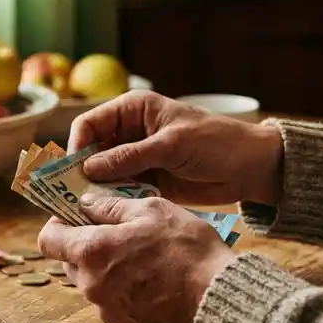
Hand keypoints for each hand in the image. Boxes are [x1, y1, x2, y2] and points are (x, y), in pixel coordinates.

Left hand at [37, 194, 236, 322]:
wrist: (218, 300)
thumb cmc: (187, 249)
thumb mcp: (152, 210)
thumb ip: (112, 206)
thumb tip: (86, 203)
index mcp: (92, 252)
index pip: (47, 240)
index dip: (57, 226)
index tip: (73, 218)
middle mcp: (91, 286)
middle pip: (70, 262)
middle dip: (85, 246)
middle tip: (115, 234)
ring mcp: (108, 311)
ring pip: (92, 284)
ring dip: (106, 270)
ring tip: (141, 258)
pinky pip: (113, 305)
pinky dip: (124, 292)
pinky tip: (151, 282)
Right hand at [68, 90, 283, 205]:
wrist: (250, 167)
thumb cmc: (215, 143)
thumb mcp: (171, 146)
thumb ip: (130, 157)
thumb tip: (88, 167)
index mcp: (133, 110)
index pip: (89, 123)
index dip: (76, 145)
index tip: (72, 171)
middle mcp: (129, 132)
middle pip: (91, 150)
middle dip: (83, 170)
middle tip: (74, 195)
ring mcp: (136, 157)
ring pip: (103, 172)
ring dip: (97, 188)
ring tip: (91, 207)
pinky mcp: (146, 180)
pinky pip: (120, 189)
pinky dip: (114, 199)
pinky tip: (111, 212)